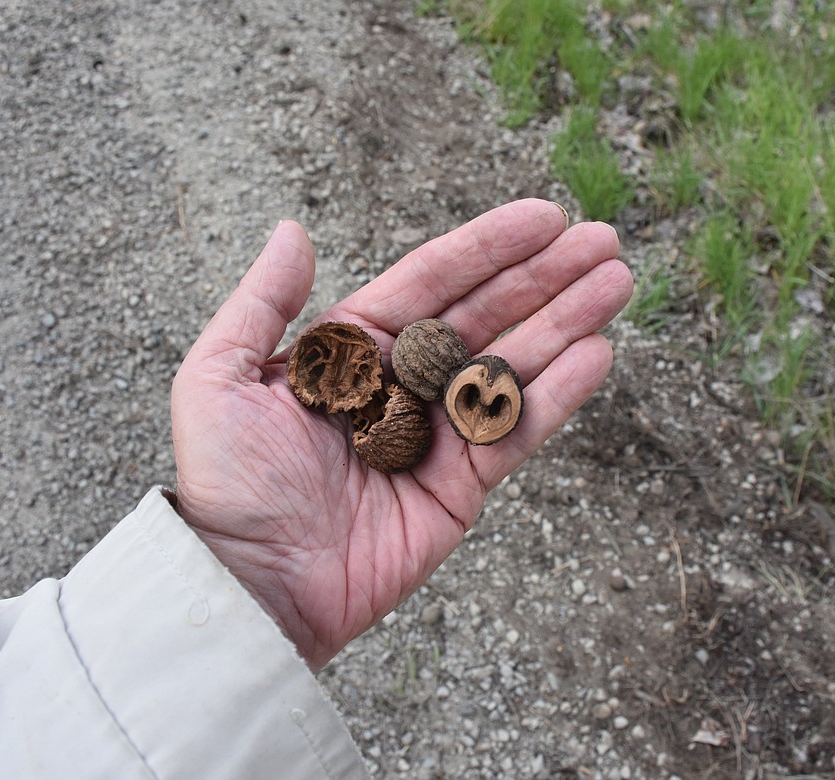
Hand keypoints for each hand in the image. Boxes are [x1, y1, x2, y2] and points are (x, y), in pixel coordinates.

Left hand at [170, 199, 632, 669]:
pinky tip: (597, 353)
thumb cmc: (227, 482)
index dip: (489, 248)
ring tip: (618, 282)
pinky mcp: (461, 487)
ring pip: (513, 365)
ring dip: (568, 322)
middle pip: (488, 315)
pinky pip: (516, 431)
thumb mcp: (217, 378)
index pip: (432, 282)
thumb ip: (262, 303)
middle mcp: (403, 384)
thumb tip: (294, 229)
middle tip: (604, 241)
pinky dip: (558, 394)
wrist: (250, 583)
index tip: (544, 218)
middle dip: (547, 277)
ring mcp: (436, 435)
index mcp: (353, 349)